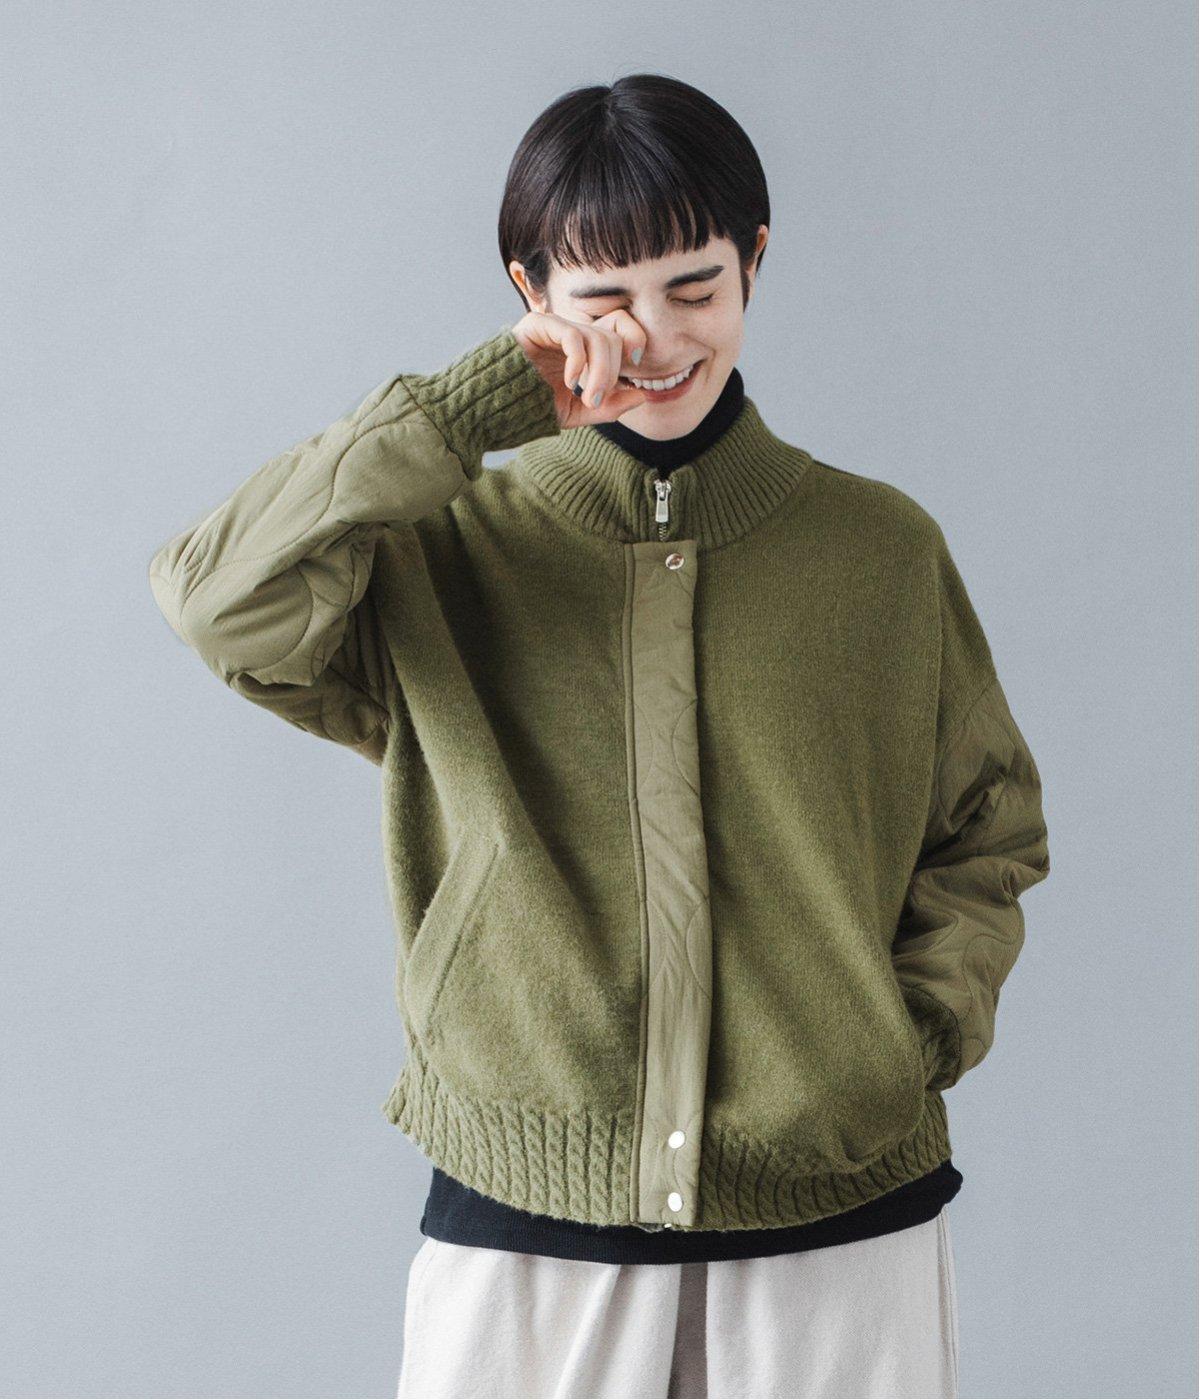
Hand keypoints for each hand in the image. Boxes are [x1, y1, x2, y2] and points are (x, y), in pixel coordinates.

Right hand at [511, 310, 650, 428]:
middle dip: (612, 373)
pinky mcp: (538, 324)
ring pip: (597, 337)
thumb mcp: (578, 412)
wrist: (496, 406)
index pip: (619, 328)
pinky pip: (573, 335)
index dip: (634, 339)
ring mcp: (556, 326)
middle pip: (612, 337)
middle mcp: (573, 333)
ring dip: (599, 373)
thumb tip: (642, 395)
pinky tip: (569, 381)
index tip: (637, 364)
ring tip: (586, 398)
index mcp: (585, 349)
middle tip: (595, 401)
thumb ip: (609, 406)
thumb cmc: (533, 406)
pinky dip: (578, 361)